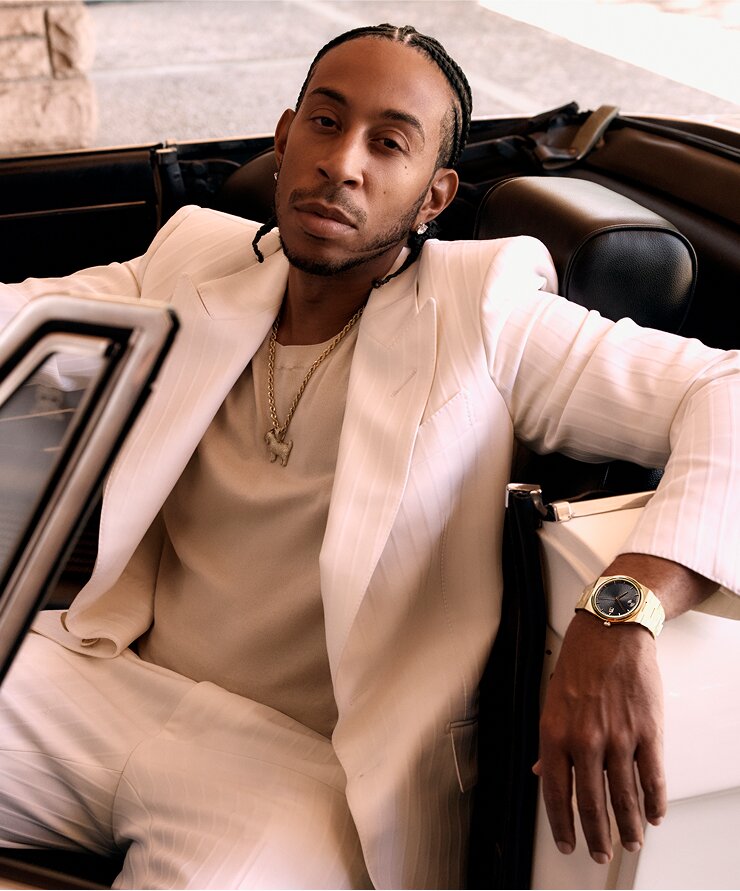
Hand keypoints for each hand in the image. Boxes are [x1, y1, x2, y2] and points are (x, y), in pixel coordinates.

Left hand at [534, 610, 665, 862]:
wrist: (612, 632)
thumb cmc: (580, 662)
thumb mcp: (552, 701)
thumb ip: (549, 742)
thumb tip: (539, 771)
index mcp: (555, 733)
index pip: (555, 793)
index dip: (561, 825)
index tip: (567, 843)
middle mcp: (585, 740)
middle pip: (591, 803)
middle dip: (597, 835)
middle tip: (601, 852)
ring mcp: (618, 738)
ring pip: (624, 797)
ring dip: (628, 826)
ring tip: (630, 842)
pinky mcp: (648, 732)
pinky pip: (652, 778)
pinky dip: (654, 803)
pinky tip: (653, 816)